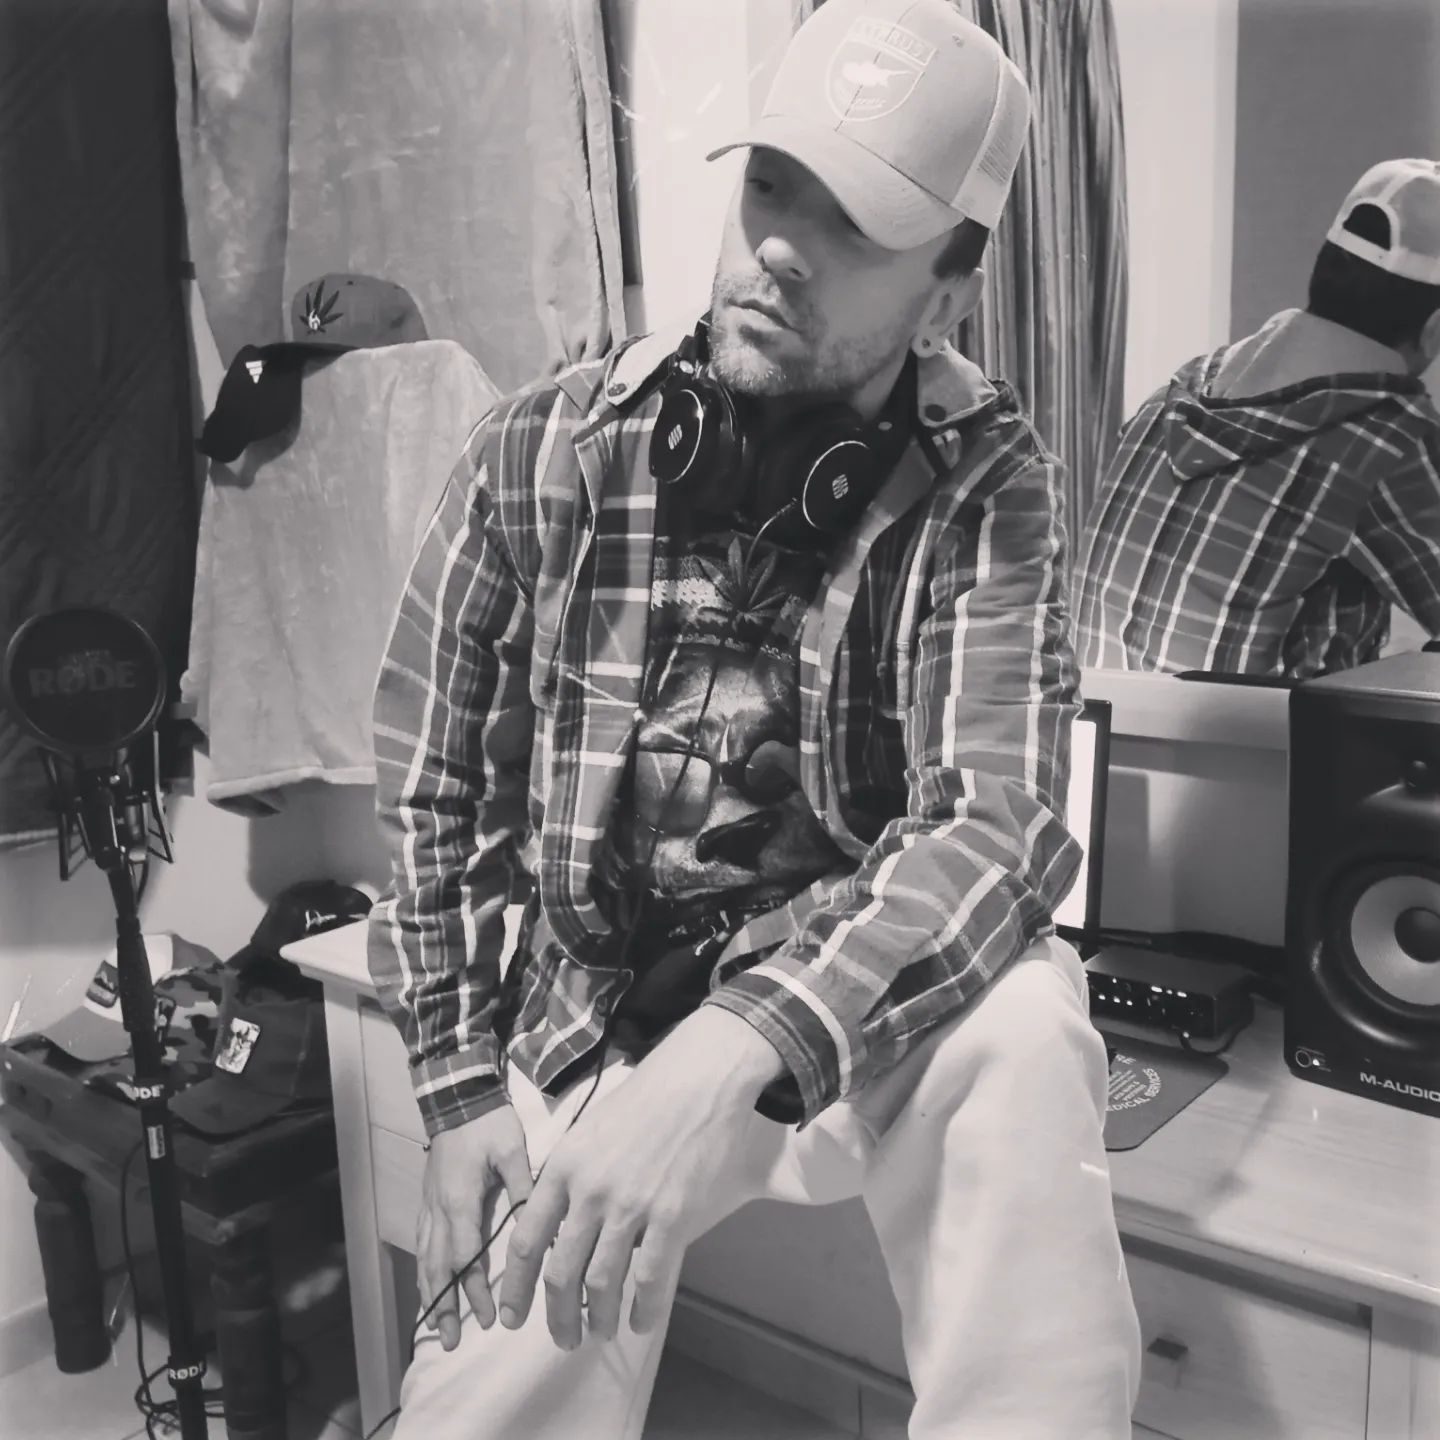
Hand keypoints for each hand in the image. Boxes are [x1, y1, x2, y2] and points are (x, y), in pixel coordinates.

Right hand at [418, 1103, 533, 1350]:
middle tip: (452, 1340)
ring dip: (431, 1293)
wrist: (458, 1097)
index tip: (489, 1317)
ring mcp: (430, 1205)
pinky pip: (422, 1243)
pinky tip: (429, 1285)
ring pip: (425, 1258)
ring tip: (436, 1325)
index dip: (473, 1290)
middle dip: (444, 1304)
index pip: (465, 1255)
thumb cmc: (489, 1123)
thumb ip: (524, 1190)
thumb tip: (543, 1229)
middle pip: (438, 1266)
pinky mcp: (428, 1199)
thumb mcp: (513, 1150)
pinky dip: (424, 1270)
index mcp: (461, 1200)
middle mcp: (440, 1209)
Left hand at [498, 1006, 783, 1349]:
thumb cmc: (644, 1100)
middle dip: (558, 1317)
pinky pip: (650, 1279)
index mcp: (564, 1168)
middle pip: (560, 1274)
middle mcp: (590, 1191)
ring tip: (600, 1333)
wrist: (698, 1078)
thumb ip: (568, 1179)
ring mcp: (631, 1206)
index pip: (525, 1240)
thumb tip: (556, 1229)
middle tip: (562, 1338)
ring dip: (598, 1320)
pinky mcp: (672, 1215)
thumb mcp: (588, 1132)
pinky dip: (642, 1310)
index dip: (515, 1286)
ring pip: (602, 1284)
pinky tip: (640, 1321)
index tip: (511, 1316)